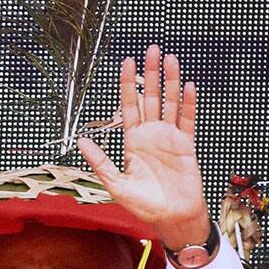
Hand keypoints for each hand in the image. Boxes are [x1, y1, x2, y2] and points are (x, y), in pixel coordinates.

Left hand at [78, 45, 210, 251]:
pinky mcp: (186, 145)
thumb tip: (80, 142)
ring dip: (170, 81)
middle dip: (150, 74)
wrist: (171, 218)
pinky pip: (187, 120)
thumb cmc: (145, 206)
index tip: (127, 63)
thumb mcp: (116, 185)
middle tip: (151, 49)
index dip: (128, 85)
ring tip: (170, 58)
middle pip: (151, 98)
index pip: (129, 107)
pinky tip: (187, 86)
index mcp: (133, 143)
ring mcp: (170, 138)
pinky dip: (188, 103)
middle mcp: (151, 136)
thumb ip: (100, 162)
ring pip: (170, 103)